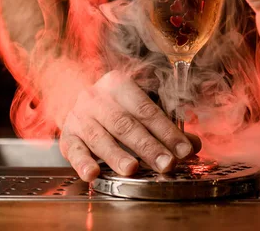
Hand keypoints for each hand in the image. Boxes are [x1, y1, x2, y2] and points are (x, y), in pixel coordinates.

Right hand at [59, 70, 200, 181]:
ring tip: (132, 169)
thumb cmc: (113, 104)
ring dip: (116, 155)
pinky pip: (74, 150)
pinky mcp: (67, 136)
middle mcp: (97, 99)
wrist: (67, 92)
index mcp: (119, 85)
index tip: (185, 150)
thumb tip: (192, 146)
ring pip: (100, 137)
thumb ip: (164, 125)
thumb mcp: (137, 106)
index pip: (146, 110)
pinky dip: (82, 163)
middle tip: (166, 164)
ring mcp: (80, 117)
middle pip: (125, 124)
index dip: (167, 131)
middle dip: (148, 146)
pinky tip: (92, 174)